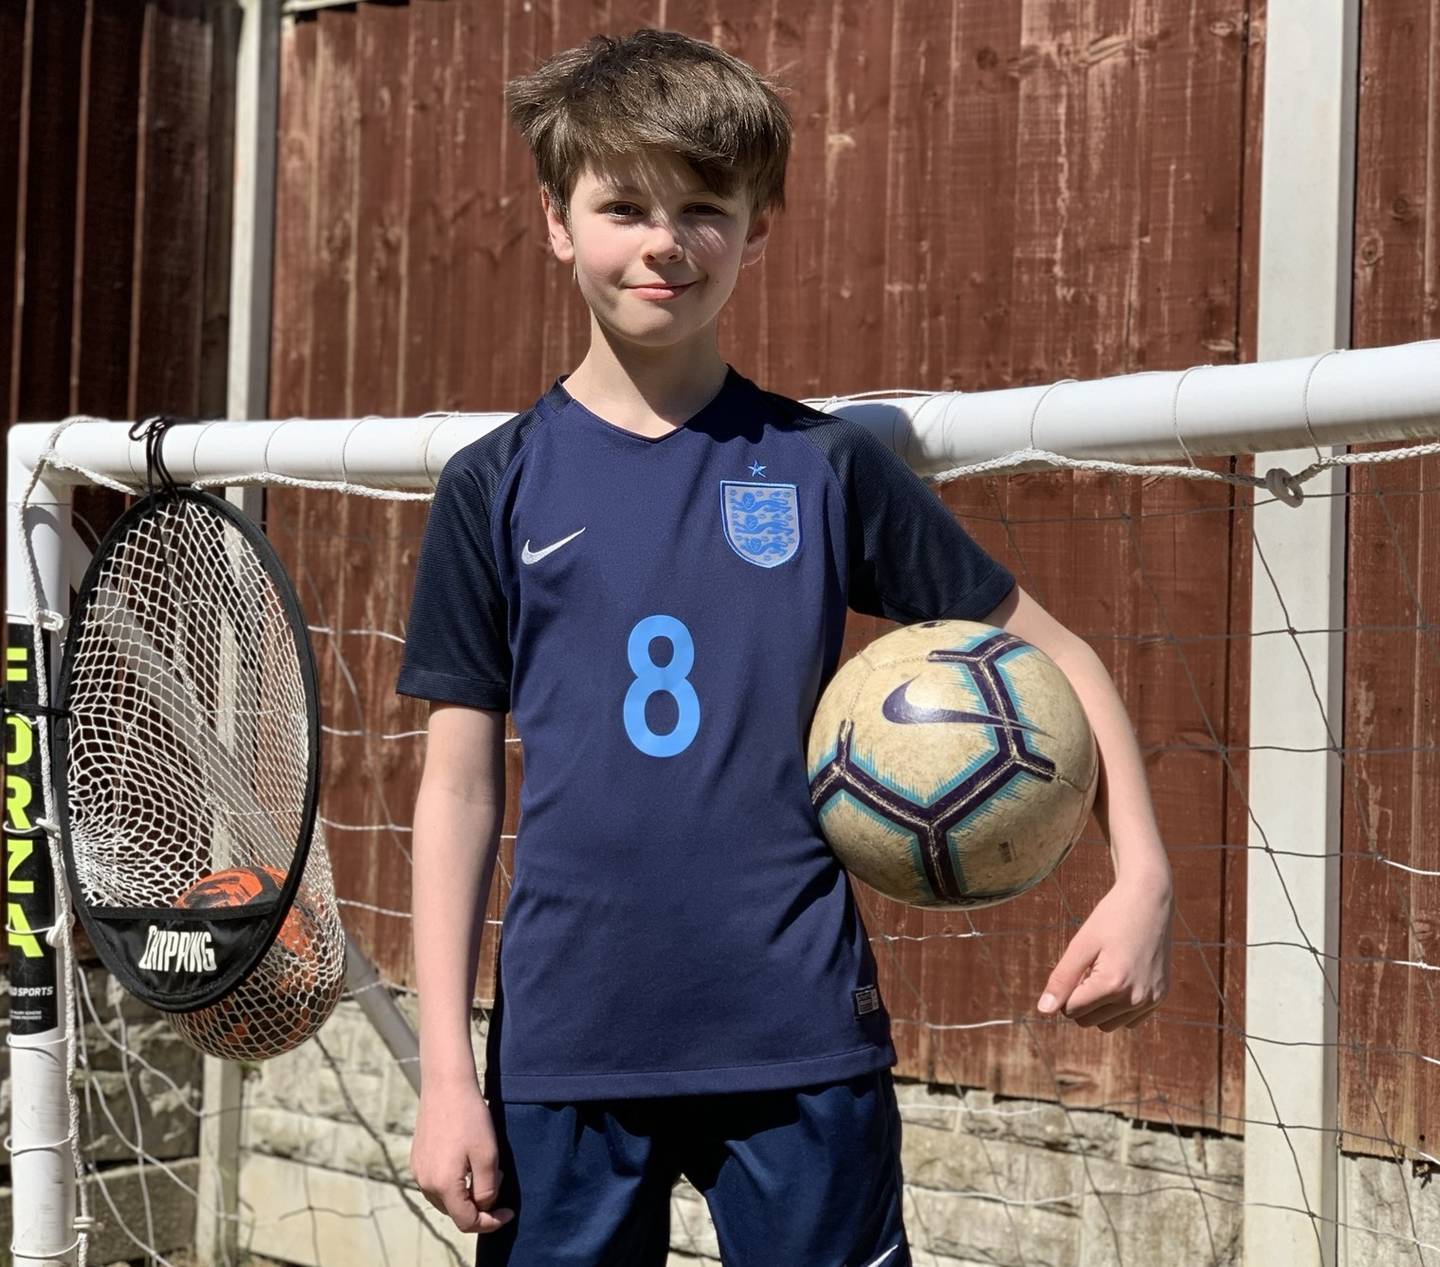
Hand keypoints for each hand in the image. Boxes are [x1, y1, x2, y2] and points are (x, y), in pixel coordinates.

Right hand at [411, 1078, 514, 1234]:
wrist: (446, 1085)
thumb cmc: (471, 1118)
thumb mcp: (488, 1156)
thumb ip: (487, 1189)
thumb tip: (484, 1206)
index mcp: (443, 1186)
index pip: (467, 1221)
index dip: (490, 1222)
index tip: (508, 1212)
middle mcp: (426, 1183)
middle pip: (456, 1211)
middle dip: (480, 1204)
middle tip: (499, 1178)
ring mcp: (418, 1172)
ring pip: (446, 1198)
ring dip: (468, 1193)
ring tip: (485, 1167)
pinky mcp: (417, 1160)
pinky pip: (438, 1183)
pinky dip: (456, 1182)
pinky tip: (468, 1160)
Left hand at [1036, 867, 1172, 1029]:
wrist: (1149, 899)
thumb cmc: (1110, 918)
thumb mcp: (1081, 945)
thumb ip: (1061, 979)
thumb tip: (1044, 1011)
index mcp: (1112, 985)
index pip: (1071, 1010)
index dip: (1065, 990)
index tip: (1075, 966)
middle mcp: (1135, 998)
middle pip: (1088, 1021)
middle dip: (1080, 999)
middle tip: (1089, 967)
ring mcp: (1151, 1000)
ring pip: (1107, 1025)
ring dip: (1098, 1006)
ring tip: (1103, 973)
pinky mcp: (1160, 997)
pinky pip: (1129, 1020)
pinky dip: (1118, 1007)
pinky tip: (1120, 980)